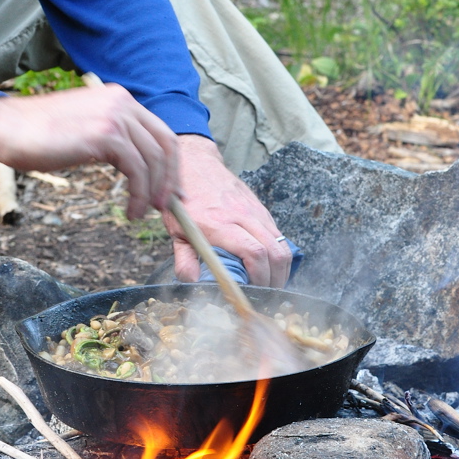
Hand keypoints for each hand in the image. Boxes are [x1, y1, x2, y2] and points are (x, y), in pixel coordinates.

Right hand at [0, 84, 179, 219]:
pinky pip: (137, 170)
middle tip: (164, 206)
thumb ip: (112, 135)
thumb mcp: (85, 127)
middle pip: (164, 144)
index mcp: (119, 98)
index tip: (169, 189)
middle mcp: (122, 102)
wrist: (6, 127)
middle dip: (169, 180)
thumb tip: (136, 163)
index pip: (160, 131)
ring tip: (142, 212)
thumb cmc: (39, 134)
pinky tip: (130, 210)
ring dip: (153, 192)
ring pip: (153, 159)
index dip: (170, 164)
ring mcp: (114, 116)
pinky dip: (138, 195)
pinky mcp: (105, 136)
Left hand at [162, 134, 291, 287]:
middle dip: (276, 279)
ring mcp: (254, 210)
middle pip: (275, 252)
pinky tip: (269, 265)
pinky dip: (278, 253)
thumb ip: (184, 258)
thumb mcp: (176, 230)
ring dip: (281, 268)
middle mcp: (241, 215)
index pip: (253, 252)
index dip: (260, 277)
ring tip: (271, 284)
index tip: (254, 292)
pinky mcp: (260, 207)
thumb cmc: (183, 199)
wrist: (194, 163)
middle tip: (266, 295)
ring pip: (281, 244)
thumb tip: (192, 282)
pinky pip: (277, 234)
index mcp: (219, 224)